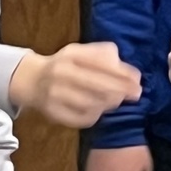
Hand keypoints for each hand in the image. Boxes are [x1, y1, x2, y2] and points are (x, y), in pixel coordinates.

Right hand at [10, 42, 140, 127]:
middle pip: (96, 84)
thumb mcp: (82, 52)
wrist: (32, 80)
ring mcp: (55, 94)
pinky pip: (79, 118)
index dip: (122, 73)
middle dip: (119, 90)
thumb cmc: (66, 64)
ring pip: (89, 103)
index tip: (138, 81)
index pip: (100, 63)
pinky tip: (101, 111)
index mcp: (71, 54)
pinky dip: (94, 116)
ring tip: (118, 102)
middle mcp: (61, 72)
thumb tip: (133, 74)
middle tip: (135, 95)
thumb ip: (106, 57)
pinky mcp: (53, 112)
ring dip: (108, 104)